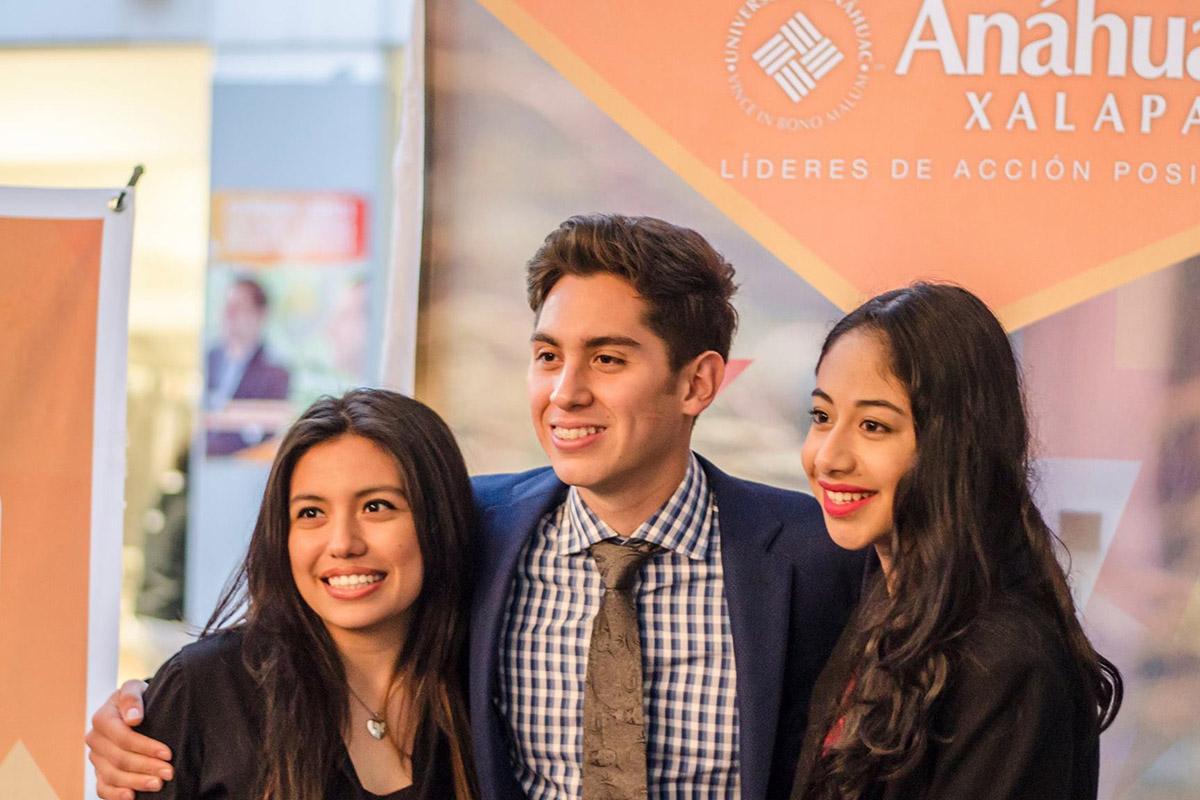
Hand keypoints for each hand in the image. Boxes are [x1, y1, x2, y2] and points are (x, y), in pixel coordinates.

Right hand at [85, 680, 172, 799]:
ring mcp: (96, 758)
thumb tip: (133, 718)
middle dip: (146, 767)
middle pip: (120, 759)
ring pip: (113, 775)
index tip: (168, 754)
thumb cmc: (137, 698)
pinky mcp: (99, 771)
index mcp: (102, 719)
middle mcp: (95, 740)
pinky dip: (115, 795)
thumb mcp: (135, 688)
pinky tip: (131, 796)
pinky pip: (102, 787)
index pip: (123, 738)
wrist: (132, 709)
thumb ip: (132, 697)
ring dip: (136, 782)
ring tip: (158, 785)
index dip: (146, 747)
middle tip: (169, 773)